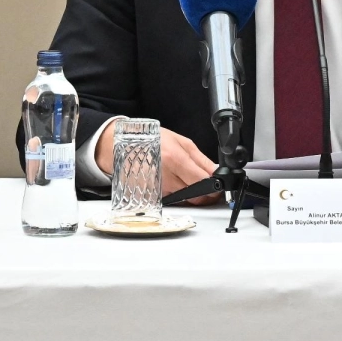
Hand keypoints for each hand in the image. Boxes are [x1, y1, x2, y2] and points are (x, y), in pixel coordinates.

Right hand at [95, 121, 219, 204]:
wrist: (123, 146)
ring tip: (184, 177)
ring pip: (184, 200)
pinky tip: (173, 182)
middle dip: (206, 193)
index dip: (215, 185)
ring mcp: (157, 190)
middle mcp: (165, 178)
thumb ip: (201, 160)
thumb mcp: (181, 142)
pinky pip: (172, 200)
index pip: (203, 182)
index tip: (218, 184)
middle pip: (196, 196)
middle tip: (208, 185)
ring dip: (190, 193)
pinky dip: (177, 194)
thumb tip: (216, 172)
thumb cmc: (151, 140)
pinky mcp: (151, 197)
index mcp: (174, 160)